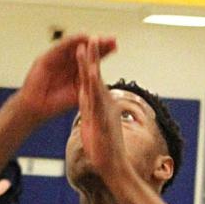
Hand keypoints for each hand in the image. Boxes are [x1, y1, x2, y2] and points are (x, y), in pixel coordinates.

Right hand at [18, 33, 116, 124]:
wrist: (36, 108)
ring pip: (73, 45)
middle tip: (111, 38)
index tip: (115, 46)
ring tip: (97, 36)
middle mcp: (66, 62)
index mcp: (75, 69)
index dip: (103, 51)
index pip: (91, 57)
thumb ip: (88, 83)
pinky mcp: (46, 58)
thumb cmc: (55, 103)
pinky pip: (60, 47)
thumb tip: (105, 81)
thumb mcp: (77, 92)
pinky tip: (81, 37)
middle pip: (84, 48)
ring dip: (86, 39)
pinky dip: (71, 41)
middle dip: (98, 43)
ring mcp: (56, 58)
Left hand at [75, 36, 128, 186]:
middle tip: (92, 36)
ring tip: (89, 44)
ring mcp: (104, 109)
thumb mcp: (97, 128)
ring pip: (96, 81)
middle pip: (97, 74)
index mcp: (101, 105)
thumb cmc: (106, 151)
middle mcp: (105, 103)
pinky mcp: (101, 117)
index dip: (92, 63)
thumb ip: (94, 115)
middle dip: (94, 54)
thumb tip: (92, 109)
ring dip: (93, 62)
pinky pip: (96, 97)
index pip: (94, 80)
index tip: (88, 47)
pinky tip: (89, 71)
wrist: (116, 167)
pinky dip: (93, 82)